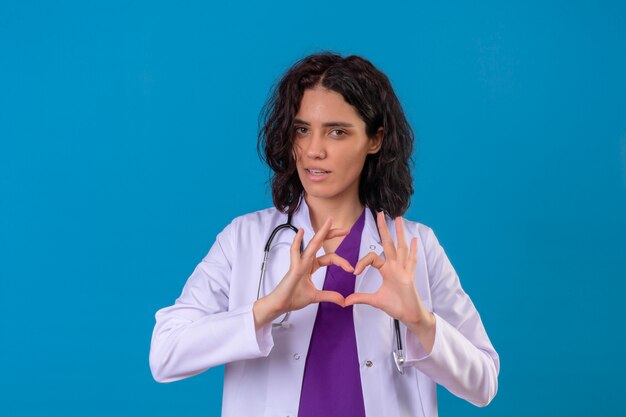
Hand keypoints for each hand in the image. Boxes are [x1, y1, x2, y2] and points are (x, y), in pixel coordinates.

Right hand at [253, 217, 353, 328]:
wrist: (281, 305)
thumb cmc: (293, 298)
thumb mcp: (316, 296)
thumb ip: (330, 296)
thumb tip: (343, 301)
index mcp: (311, 266)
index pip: (329, 257)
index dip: (342, 261)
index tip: (351, 269)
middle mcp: (306, 261)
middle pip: (321, 243)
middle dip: (333, 234)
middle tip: (346, 229)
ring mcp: (300, 263)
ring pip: (312, 244)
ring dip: (321, 232)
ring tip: (329, 221)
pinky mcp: (294, 268)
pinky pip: (294, 252)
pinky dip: (297, 241)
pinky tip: (301, 232)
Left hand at [345, 212, 434, 340]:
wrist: (410, 316)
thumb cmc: (396, 306)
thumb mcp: (375, 301)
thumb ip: (361, 298)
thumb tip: (345, 301)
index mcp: (387, 270)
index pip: (373, 258)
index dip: (362, 262)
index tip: (355, 272)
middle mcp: (396, 266)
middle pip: (389, 243)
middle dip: (384, 229)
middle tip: (379, 213)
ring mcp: (404, 270)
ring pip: (401, 247)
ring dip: (399, 233)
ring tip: (398, 218)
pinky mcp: (410, 277)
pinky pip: (412, 261)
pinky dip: (414, 251)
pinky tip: (415, 240)